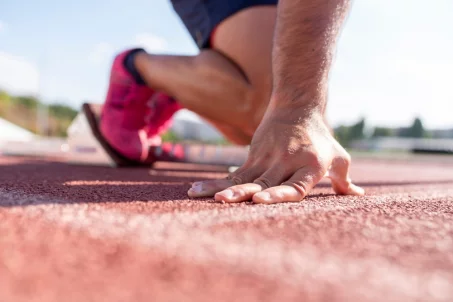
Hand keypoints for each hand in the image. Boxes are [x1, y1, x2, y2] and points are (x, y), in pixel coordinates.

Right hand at [187, 106, 363, 203]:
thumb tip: (358, 196)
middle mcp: (286, 164)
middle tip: (224, 201)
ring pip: (242, 179)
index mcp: (310, 168)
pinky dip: (214, 182)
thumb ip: (345, 179)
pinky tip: (195, 190)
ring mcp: (266, 160)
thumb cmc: (320, 138)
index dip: (278, 194)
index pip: (294, 185)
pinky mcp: (252, 157)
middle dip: (242, 193)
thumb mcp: (338, 156)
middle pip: (263, 182)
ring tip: (201, 196)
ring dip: (221, 188)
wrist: (298, 107)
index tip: (261, 200)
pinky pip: (232, 174)